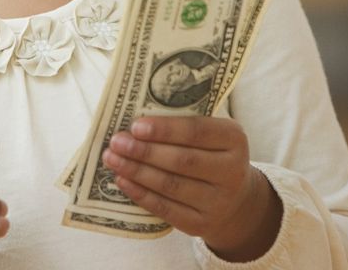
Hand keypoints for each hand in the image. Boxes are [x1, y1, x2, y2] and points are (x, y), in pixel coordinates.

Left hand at [100, 116, 281, 261]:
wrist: (235, 200)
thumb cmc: (210, 154)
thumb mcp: (209, 134)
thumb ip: (181, 124)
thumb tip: (133, 124)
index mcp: (234, 139)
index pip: (198, 131)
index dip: (165, 129)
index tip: (135, 126)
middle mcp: (232, 172)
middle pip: (182, 161)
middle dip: (145, 151)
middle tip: (116, 142)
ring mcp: (218, 202)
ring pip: (171, 185)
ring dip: (136, 171)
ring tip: (112, 159)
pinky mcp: (201, 224)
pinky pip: (166, 209)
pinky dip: (141, 194)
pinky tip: (122, 180)